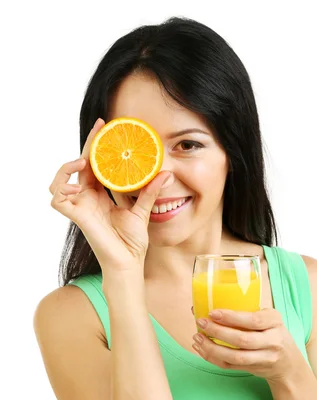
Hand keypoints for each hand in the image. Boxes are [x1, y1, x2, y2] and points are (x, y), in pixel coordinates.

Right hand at [49, 117, 169, 271]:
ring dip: (67, 168)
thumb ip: (150, 192)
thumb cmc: (132, 242)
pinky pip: (58, 199)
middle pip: (79, 166)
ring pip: (59, 181)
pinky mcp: (77, 217)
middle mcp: (88, 198)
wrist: (129, 263)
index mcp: (101, 195)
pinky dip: (61, 189)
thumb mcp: (142, 211)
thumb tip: (166, 173)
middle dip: (87, 146)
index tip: (105, 126)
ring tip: (83, 162)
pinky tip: (75, 186)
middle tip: (99, 129)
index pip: (95, 164)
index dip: (97, 145)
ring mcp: (80, 207)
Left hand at [191, 308, 303, 382]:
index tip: (212, 312)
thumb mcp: (269, 318)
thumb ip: (247, 312)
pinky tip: (202, 349)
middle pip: (242, 340)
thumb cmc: (272, 333)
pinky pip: (230, 366)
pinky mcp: (254, 370)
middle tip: (201, 323)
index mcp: (275, 321)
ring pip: (235, 357)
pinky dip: (213, 358)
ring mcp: (264, 358)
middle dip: (218, 332)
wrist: (288, 364)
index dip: (231, 317)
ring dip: (212, 348)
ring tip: (197, 338)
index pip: (253, 320)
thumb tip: (207, 302)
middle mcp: (273, 341)